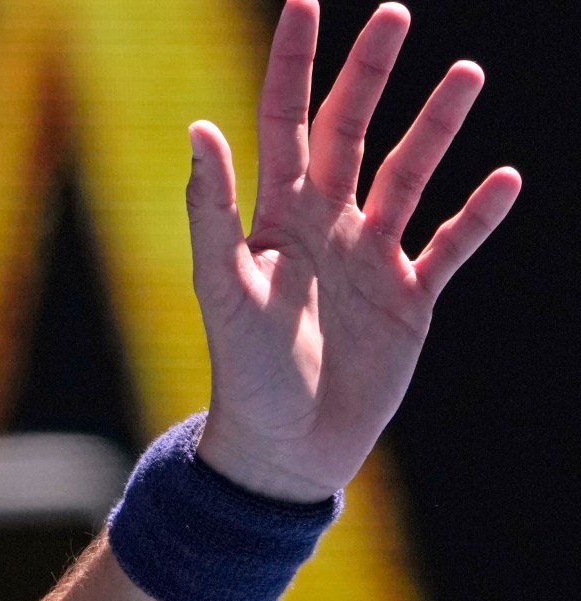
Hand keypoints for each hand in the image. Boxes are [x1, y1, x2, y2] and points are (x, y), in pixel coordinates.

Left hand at [186, 0, 520, 502]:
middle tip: (396, 15)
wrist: (284, 450)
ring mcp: (371, 258)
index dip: (294, 65)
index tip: (304, 5)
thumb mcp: (224, 288)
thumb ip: (213, 212)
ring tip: (467, 75)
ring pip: (409, 176)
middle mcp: (325, 225)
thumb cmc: (244, 374)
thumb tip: (200, 129)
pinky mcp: (409, 299)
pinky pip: (450, 245)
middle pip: (352, 132)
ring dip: (436, 128)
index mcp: (275, 216)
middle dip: (371, 74)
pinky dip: (479, 217)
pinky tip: (506, 180)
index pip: (284, 123)